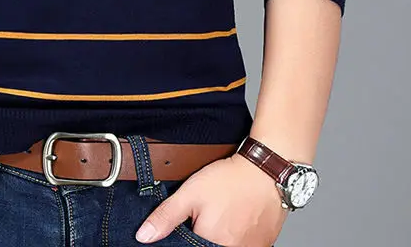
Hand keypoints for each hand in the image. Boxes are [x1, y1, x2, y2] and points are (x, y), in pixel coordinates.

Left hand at [135, 153, 288, 245]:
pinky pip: (243, 244)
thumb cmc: (230, 180)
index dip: (187, 232)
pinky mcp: (263, 245)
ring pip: (225, 244)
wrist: (266, 171)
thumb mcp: (190, 193)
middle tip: (211, 210)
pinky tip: (236, 216)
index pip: (188, 245)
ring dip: (220, 233)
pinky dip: (237, 233)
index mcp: (211, 244)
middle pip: (207, 244)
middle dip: (203, 231)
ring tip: (223, 212)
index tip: (193, 218)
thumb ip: (166, 216)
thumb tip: (143, 236)